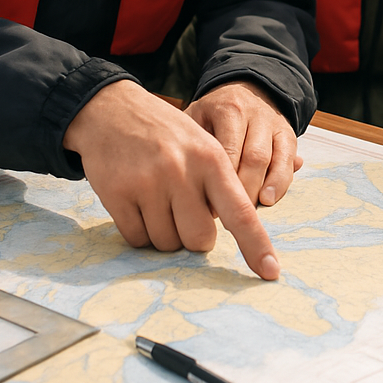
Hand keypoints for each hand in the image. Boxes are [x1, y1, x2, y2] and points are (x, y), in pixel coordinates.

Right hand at [63, 80, 280, 277]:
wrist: (112, 110)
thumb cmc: (166, 133)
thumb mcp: (202, 143)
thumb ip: (220, 183)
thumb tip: (240, 227)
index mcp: (211, 159)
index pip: (240, 212)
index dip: (256, 245)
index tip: (270, 272)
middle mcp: (182, 172)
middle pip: (200, 240)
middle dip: (194, 236)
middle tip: (183, 211)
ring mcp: (148, 184)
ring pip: (167, 244)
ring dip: (164, 234)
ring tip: (157, 200)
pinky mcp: (117, 195)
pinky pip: (137, 240)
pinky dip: (139, 232)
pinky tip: (137, 204)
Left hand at [185, 80, 301, 206]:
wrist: (244, 88)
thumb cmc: (211, 114)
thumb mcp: (195, 118)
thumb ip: (192, 146)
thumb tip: (191, 190)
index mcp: (228, 109)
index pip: (226, 149)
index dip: (218, 181)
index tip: (205, 206)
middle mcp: (254, 114)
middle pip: (252, 157)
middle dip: (242, 190)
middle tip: (226, 215)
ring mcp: (274, 124)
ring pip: (273, 160)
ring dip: (263, 188)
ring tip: (250, 211)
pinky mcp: (288, 133)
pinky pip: (288, 161)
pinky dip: (281, 182)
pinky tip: (270, 199)